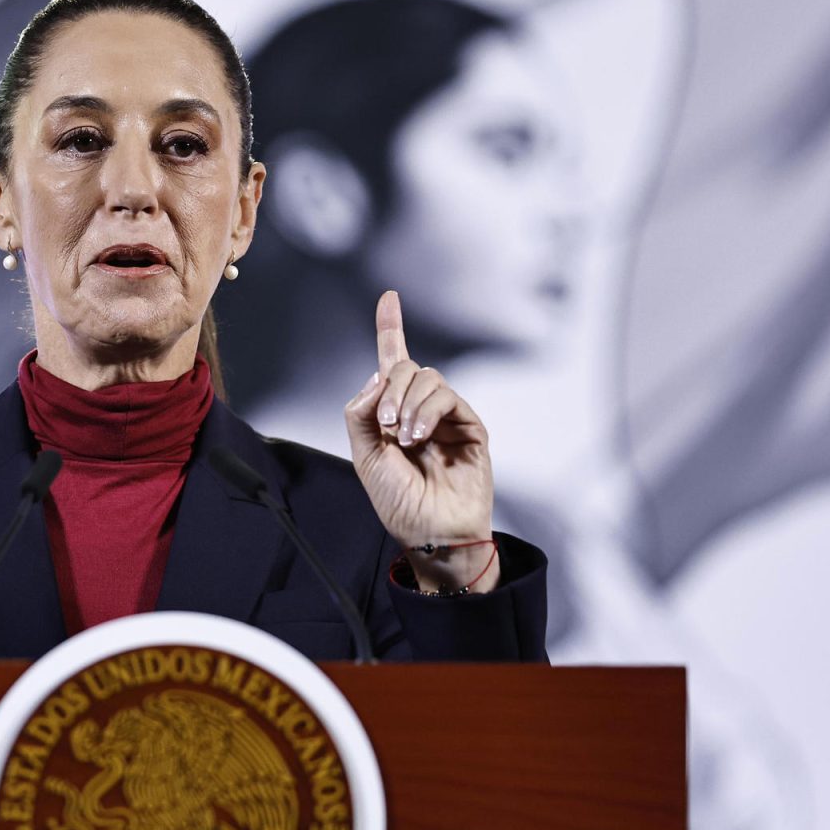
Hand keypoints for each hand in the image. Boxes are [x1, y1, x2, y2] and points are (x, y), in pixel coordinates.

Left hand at [345, 291, 497, 591]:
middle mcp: (419, 408)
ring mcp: (446, 416)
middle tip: (385, 424)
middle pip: (405, 366)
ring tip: (403, 438)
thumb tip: (377, 376)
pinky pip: (447, 396)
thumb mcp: (363, 455)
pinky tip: (418, 436)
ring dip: (407, 403)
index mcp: (391, 412)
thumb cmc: (398, 501)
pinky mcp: (469, 425)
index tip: (389, 297)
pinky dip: (427, 411)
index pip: (391, 361)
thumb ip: (360, 413)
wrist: (431, 533)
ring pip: (426, 377)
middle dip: (390, 388)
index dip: (390, 327)